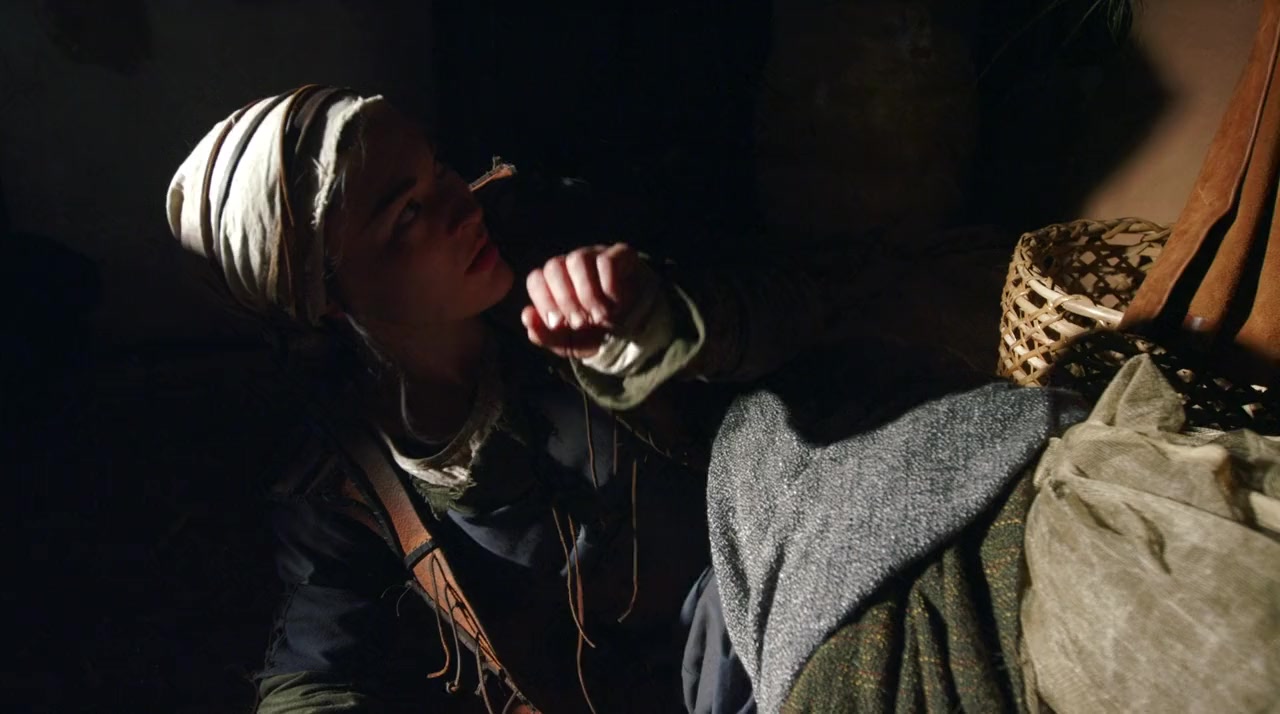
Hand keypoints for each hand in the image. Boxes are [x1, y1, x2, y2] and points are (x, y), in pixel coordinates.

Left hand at [522, 243, 659, 357]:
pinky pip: (607, 261)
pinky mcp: (619, 255)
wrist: (631, 333)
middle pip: (554, 266)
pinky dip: (609, 287)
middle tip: (581, 323)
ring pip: (578, 260)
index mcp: (553, 283)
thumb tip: (526, 316)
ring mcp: (594, 256)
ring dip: (587, 293)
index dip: (544, 302)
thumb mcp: (567, 343)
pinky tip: (615, 302)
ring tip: (599, 315)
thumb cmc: (593, 334)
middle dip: (565, 300)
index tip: (558, 324)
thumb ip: (544, 335)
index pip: (536, 279)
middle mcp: (570, 266)